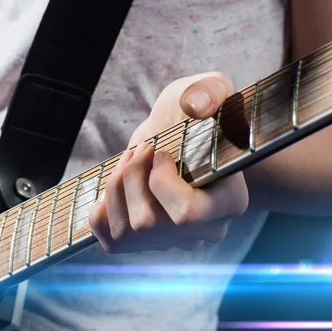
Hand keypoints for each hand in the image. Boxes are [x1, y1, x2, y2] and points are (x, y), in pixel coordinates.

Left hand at [88, 72, 248, 252]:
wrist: (179, 133)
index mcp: (230, 201)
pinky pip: (111, 241)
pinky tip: (113, 186)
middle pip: (147, 224)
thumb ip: (209, 91)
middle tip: (139, 150)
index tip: (160, 151)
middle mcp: (205, 231)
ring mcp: (174, 241)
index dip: (159, 181)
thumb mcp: (208, 88)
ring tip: (127, 162)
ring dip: (115, 190)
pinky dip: (101, 212)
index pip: (186, 215)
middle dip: (130, 179)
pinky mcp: (145, 242)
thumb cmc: (196, 112)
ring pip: (126, 232)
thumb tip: (197, 107)